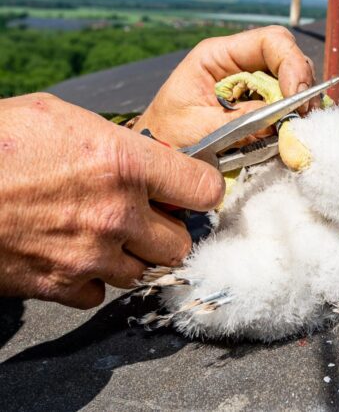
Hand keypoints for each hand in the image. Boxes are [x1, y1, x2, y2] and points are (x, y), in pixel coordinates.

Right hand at [0, 93, 223, 307]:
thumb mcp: (60, 118)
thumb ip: (117, 143)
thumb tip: (148, 160)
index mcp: (123, 163)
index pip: (203, 188)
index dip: (202, 189)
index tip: (194, 191)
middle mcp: (116, 214)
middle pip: (180, 241)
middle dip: (167, 230)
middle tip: (146, 216)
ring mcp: (90, 255)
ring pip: (143, 271)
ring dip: (131, 256)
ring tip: (104, 233)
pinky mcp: (60, 285)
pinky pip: (101, 294)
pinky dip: (94, 280)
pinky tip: (75, 255)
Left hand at [133, 26, 317, 148]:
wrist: (157, 155)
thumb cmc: (166, 137)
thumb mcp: (199, 128)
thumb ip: (239, 122)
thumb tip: (280, 120)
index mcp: (217, 56)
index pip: (269, 41)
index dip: (291, 62)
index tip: (297, 94)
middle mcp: (238, 64)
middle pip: (287, 58)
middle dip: (301, 83)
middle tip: (303, 114)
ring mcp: (250, 85)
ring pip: (291, 81)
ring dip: (299, 103)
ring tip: (296, 125)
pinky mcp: (257, 106)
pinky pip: (285, 105)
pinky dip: (293, 117)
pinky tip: (290, 130)